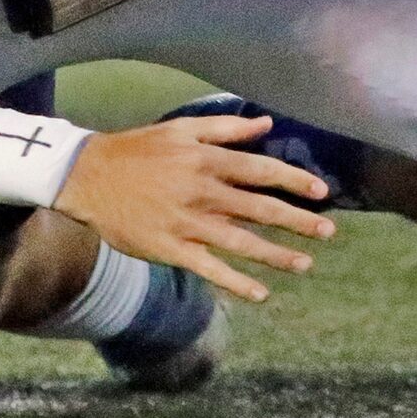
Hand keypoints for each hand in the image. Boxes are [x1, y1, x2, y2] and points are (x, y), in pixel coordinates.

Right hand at [54, 113, 334, 303]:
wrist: (88, 176)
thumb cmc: (137, 149)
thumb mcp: (180, 129)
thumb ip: (224, 128)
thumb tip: (265, 124)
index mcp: (205, 160)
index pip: (260, 171)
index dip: (294, 180)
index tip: (321, 191)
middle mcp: (202, 191)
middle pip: (259, 208)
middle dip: (297, 221)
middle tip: (328, 231)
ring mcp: (187, 222)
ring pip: (241, 241)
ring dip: (276, 255)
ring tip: (305, 264)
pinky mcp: (170, 248)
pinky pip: (209, 268)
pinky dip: (236, 282)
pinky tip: (261, 293)